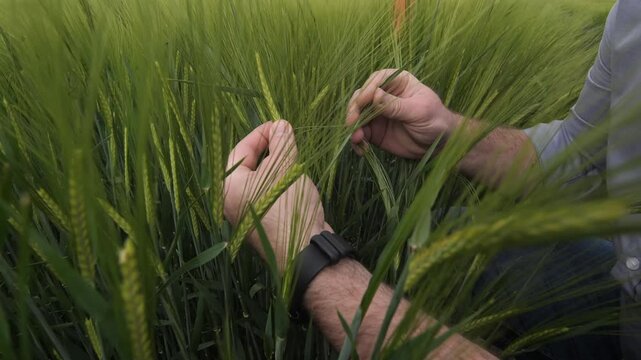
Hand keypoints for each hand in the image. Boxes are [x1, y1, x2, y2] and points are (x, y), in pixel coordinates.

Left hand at [224, 120, 331, 271]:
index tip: (279, 125)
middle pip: (248, 166)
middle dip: (268, 149)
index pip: (240, 150)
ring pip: (259, 181)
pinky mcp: (263, 225)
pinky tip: (295, 179)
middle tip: (287, 138)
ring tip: (294, 155)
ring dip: (275, 166)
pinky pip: (267, 196)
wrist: (303, 250)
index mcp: (228, 186)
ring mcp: (247, 216)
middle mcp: (232, 201)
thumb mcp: (285, 168)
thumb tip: (280, 125)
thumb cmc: (287, 206)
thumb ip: (281, 143)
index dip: (261, 134)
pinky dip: (279, 184)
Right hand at [346, 69, 458, 158]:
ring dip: (353, 126)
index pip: (377, 79)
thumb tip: (374, 95)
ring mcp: (377, 114)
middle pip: (361, 97)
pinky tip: (361, 148)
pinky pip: (360, 133)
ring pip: (357, 115)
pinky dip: (357, 141)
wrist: (439, 145)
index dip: (367, 89)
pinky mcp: (374, 131)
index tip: (362, 102)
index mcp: (398, 82)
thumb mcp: (418, 111)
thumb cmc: (435, 120)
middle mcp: (384, 95)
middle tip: (353, 122)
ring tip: (357, 138)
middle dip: (354, 109)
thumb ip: (396, 105)